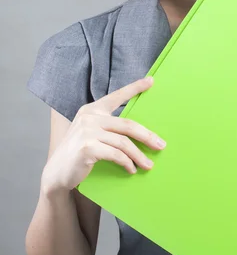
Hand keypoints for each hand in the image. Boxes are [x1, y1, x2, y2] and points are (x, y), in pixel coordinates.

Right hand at [41, 77, 165, 193]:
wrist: (57, 173)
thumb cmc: (78, 153)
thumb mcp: (91, 133)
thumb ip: (107, 127)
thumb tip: (138, 132)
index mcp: (92, 110)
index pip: (117, 96)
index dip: (135, 88)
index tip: (151, 81)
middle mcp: (89, 117)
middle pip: (128, 124)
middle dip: (147, 136)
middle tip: (161, 146)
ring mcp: (87, 131)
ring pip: (124, 142)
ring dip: (139, 155)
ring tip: (148, 165)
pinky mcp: (87, 147)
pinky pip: (116, 154)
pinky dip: (127, 163)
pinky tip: (131, 169)